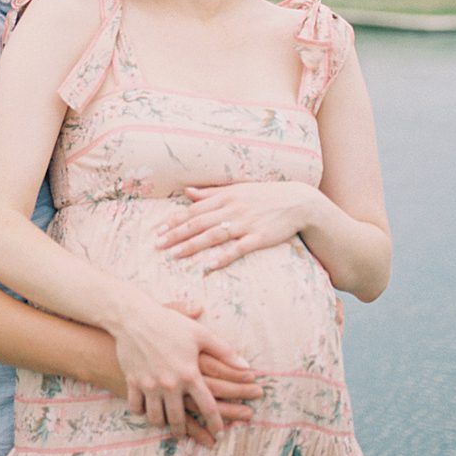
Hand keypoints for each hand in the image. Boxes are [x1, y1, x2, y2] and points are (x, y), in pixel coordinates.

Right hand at [113, 299, 250, 439]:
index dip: (216, 422)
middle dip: (183, 431)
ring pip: (156, 417)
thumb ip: (225, 351)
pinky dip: (142, 413)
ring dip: (163, 424)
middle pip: (178, 418)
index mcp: (189, 372)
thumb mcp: (200, 333)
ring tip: (168, 427)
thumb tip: (247, 367)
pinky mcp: (133, 381)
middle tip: (186, 435)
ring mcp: (150, 384)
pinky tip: (147, 413)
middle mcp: (170, 383)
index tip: (220, 433)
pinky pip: (137, 407)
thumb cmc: (169, 322)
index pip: (207, 405)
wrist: (133, 316)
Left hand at [156, 182, 318, 269]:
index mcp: (225, 196)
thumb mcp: (236, 189)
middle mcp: (232, 208)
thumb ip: (210, 192)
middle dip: (176, 234)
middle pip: (198, 222)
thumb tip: (187, 191)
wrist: (298, 201)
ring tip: (174, 255)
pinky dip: (223, 257)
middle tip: (158, 245)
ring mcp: (246, 223)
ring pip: (213, 235)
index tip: (157, 230)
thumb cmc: (264, 195)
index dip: (174, 220)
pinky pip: (238, 248)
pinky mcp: (260, 237)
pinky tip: (209, 266)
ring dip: (192, 245)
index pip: (194, 210)